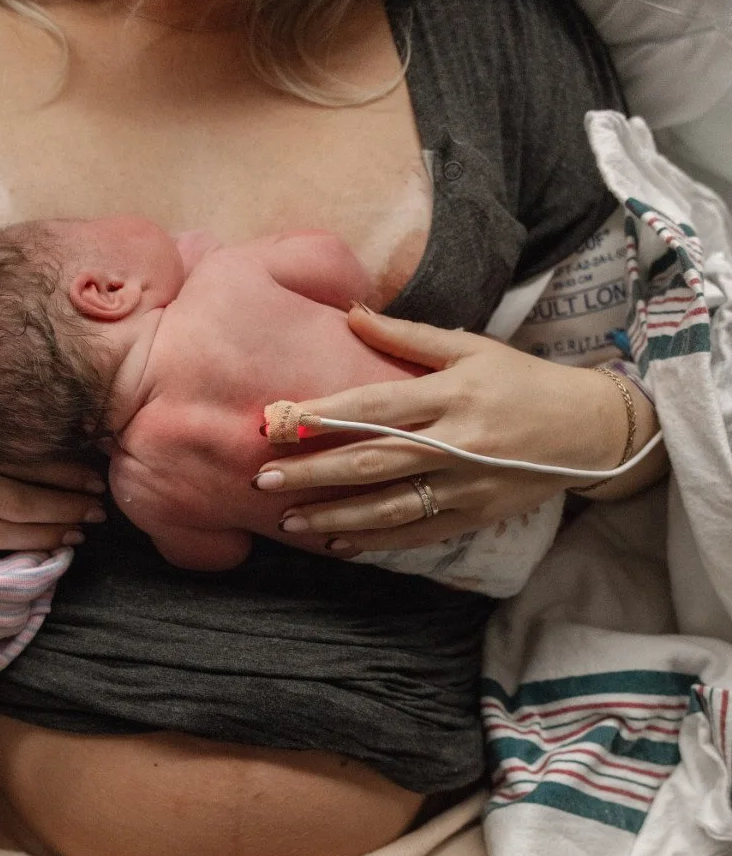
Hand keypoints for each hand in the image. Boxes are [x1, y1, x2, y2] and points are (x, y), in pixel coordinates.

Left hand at [252, 308, 663, 554]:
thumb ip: (408, 336)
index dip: (325, 415)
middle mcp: (458, 441)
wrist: (590, 431)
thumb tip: (351, 313)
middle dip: (316, 472)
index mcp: (453, 393)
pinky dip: (376, 540)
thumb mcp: (472, 348)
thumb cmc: (523, 382)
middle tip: (265, 478)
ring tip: (289, 520)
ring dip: (336, 515)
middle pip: (375, 460)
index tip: (279, 421)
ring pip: (391, 506)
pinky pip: (418, 533)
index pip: (376, 405)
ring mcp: (467, 484)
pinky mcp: (476, 516)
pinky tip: (337, 542)